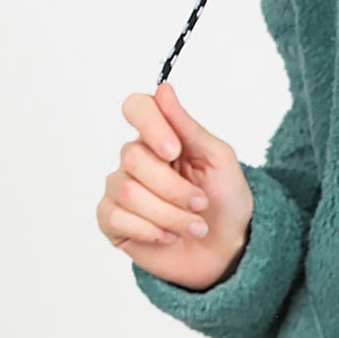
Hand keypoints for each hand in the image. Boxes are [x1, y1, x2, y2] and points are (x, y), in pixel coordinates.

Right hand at [99, 79, 253, 291]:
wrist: (227, 248)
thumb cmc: (225, 200)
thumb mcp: (218, 159)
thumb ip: (188, 126)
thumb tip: (163, 89)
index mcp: (161, 137)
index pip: (136, 108)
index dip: (150, 125)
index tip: (174, 150)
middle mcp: (134, 160)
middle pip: (133, 158)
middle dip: (175, 188)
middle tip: (200, 204)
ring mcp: (119, 189)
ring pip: (129, 192)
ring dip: (170, 215)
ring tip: (193, 226)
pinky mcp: (111, 221)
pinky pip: (118, 218)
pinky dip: (152, 231)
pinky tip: (169, 237)